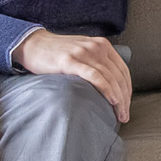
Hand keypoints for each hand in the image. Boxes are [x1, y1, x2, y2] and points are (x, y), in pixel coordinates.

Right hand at [13, 29, 132, 122]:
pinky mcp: (71, 61)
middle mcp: (96, 47)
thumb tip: (110, 86)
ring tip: (119, 115)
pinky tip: (112, 100)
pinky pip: (95, 76)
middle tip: (124, 116)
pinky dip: (106, 89)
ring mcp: (84, 53)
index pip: (122, 70)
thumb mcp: (83, 52)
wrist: (33, 44)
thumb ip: (96, 63)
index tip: (126, 106)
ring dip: (118, 99)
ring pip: (109, 78)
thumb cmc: (57, 53)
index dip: (128, 90)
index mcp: (102, 45)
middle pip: (118, 76)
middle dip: (125, 99)